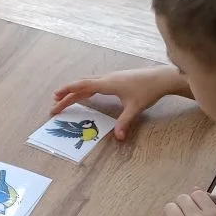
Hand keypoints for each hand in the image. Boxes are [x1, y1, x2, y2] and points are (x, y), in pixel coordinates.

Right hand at [50, 67, 179, 140]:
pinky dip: (84, 89)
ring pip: (87, 83)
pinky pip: (94, 83)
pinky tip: (84, 94)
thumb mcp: (135, 108)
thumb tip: (119, 137)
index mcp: (107, 84)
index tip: (55, 96)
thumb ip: (124, 122)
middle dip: (66, 94)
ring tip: (63, 99)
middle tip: (54, 105)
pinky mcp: (115, 79)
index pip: (82, 86)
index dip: (67, 91)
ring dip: (74, 91)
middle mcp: (106, 79)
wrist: (161, 78)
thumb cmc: (148, 91)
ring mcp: (110, 78)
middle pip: (81, 85)